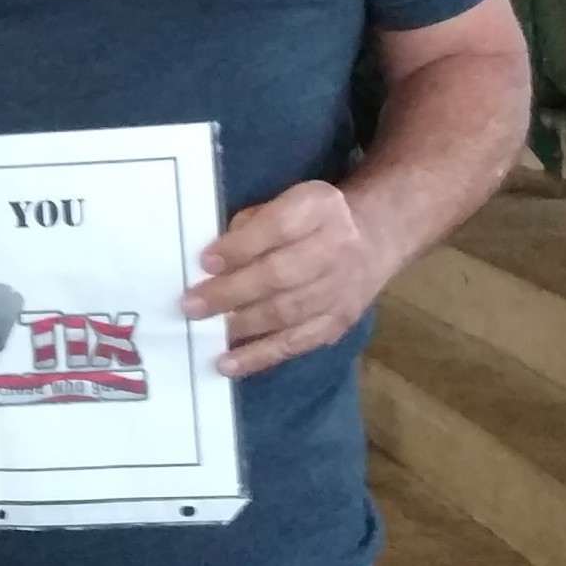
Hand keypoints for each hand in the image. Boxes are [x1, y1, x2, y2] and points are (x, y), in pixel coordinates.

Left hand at [185, 180, 394, 376]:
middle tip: (193, 305)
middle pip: (280, 275)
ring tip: (206, 332)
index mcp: (319, 207)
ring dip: (242, 326)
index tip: (205, 262)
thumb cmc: (312, 219)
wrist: (373, 238)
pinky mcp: (339, 322)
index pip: (278, 227)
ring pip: (287, 313)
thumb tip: (214, 260)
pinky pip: (297, 343)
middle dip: (232, 292)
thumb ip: (252, 224)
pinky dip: (260, 356)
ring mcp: (341, 290)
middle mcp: (336, 248)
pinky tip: (230, 364)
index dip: (241, 247)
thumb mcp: (287, 201)